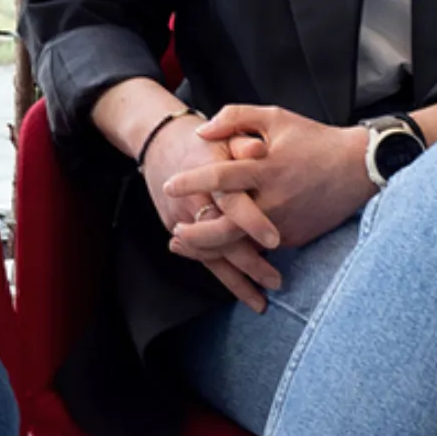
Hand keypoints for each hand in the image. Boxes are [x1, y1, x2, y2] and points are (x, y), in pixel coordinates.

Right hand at [137, 107, 280, 313]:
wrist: (160, 141)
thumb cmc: (202, 139)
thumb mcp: (223, 134)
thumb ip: (242, 143)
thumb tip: (259, 150)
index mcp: (210, 177)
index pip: (232, 203)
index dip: (252, 222)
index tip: (275, 240)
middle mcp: (195, 202)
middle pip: (222, 239)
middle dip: (249, 264)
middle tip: (276, 281)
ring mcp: (183, 219)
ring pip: (211, 256)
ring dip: (237, 281)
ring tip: (261, 301)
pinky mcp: (177, 229)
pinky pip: (202, 258)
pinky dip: (223, 277)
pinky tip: (242, 292)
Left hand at [164, 104, 371, 255]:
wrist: (358, 167)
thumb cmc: (314, 139)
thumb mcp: (276, 117)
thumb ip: (236, 117)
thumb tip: (202, 132)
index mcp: (266, 167)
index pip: (222, 177)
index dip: (192, 182)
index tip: (169, 185)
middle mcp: (274, 199)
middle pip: (226, 226)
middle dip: (196, 234)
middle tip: (175, 230)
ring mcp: (284, 221)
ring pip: (240, 245)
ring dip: (210, 249)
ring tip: (187, 244)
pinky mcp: (294, 236)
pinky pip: (259, 246)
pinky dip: (237, 248)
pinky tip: (217, 246)